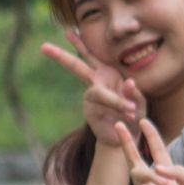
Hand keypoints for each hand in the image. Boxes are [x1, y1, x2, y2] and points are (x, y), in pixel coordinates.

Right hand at [38, 35, 147, 158]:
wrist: (126, 138)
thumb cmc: (134, 116)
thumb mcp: (141, 102)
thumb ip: (135, 93)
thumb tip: (129, 82)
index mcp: (106, 73)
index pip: (89, 55)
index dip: (83, 47)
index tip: (90, 48)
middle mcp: (95, 83)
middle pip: (76, 66)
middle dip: (60, 56)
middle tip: (43, 46)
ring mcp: (91, 99)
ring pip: (96, 93)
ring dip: (116, 101)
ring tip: (131, 110)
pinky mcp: (91, 113)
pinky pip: (104, 109)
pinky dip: (119, 109)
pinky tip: (132, 113)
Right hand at [123, 124, 183, 184]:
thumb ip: (178, 172)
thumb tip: (157, 166)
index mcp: (170, 178)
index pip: (158, 153)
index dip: (151, 137)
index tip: (143, 121)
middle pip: (137, 160)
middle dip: (128, 143)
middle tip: (118, 125)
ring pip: (140, 174)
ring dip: (154, 176)